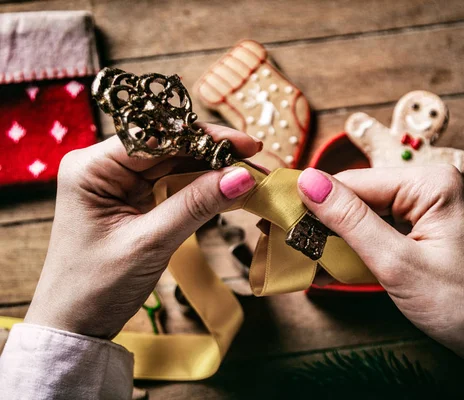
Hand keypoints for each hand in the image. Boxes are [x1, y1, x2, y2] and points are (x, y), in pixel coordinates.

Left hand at [25, 124, 260, 338]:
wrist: (75, 325)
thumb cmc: (97, 286)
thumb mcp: (151, 243)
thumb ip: (196, 205)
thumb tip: (242, 176)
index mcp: (92, 167)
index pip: (157, 136)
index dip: (205, 137)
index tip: (246, 145)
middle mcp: (103, 166)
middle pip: (168, 146)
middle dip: (213, 153)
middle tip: (255, 162)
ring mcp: (118, 182)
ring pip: (174, 163)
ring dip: (212, 169)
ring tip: (249, 175)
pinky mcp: (131, 198)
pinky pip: (172, 183)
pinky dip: (201, 186)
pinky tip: (228, 187)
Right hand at [297, 166, 463, 378]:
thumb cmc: (463, 305)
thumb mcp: (397, 264)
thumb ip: (350, 221)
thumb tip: (308, 182)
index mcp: (431, 183)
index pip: (355, 182)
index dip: (313, 200)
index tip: (275, 217)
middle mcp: (431, 185)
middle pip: (359, 196)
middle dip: (323, 222)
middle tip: (284, 241)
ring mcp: (429, 206)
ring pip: (366, 213)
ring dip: (336, 238)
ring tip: (302, 255)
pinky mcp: (425, 226)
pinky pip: (381, 228)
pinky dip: (357, 247)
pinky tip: (330, 264)